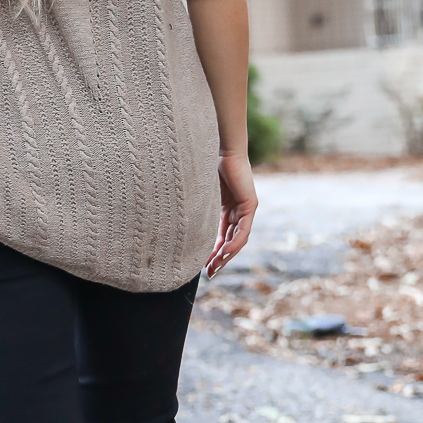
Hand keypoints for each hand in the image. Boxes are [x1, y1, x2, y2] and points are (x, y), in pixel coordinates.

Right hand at [206, 149, 255, 276]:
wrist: (223, 149)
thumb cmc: (207, 165)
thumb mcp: (201, 192)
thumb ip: (196, 207)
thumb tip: (172, 218)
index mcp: (225, 208)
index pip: (221, 235)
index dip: (213, 250)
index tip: (203, 264)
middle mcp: (237, 210)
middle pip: (230, 240)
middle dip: (220, 258)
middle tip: (209, 273)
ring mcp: (245, 209)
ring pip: (238, 239)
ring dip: (227, 255)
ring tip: (215, 268)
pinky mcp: (250, 206)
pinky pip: (243, 231)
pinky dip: (235, 243)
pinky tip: (225, 254)